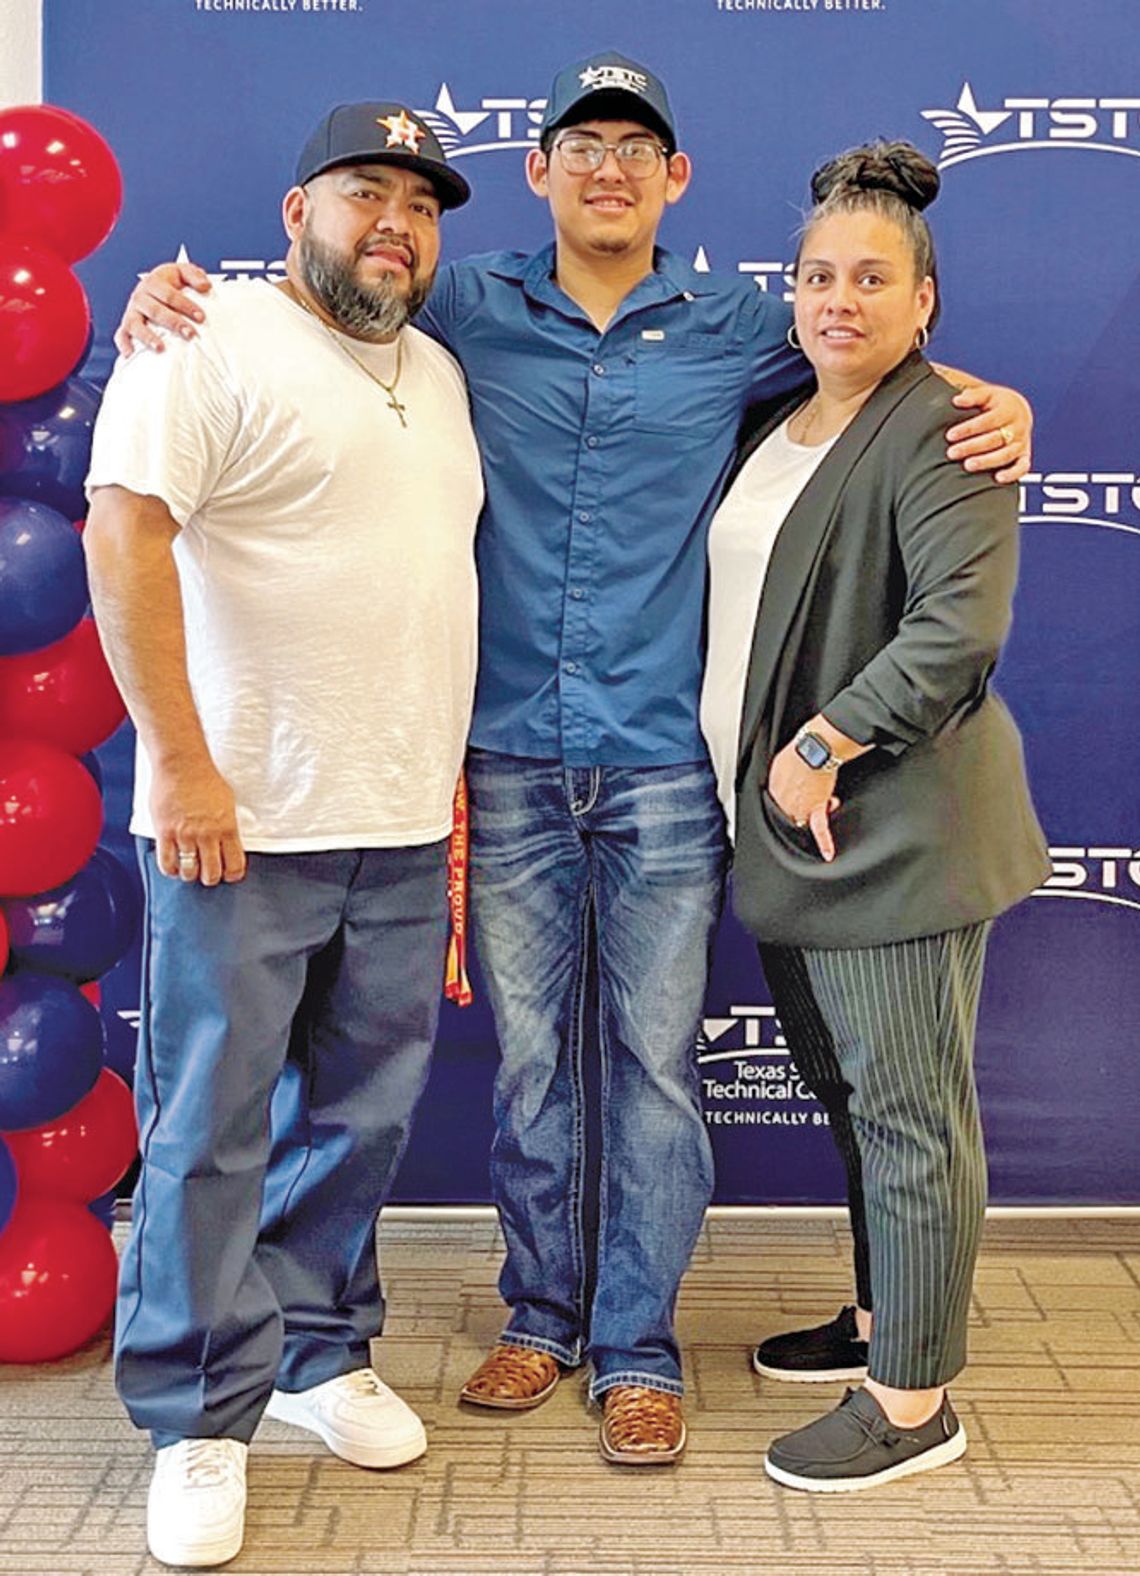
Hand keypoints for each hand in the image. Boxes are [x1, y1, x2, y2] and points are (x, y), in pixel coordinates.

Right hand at [114, 260, 211, 356]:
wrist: (153, 289)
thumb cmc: (171, 283)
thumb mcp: (182, 272)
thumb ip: (194, 275)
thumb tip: (205, 286)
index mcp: (152, 282)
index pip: (169, 295)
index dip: (185, 305)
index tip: (201, 317)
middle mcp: (139, 297)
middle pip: (155, 311)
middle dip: (173, 323)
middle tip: (190, 334)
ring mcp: (131, 312)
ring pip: (135, 324)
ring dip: (147, 337)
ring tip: (160, 348)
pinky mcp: (125, 326)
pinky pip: (121, 336)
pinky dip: (124, 345)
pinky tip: (132, 355)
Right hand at [151, 758, 246, 886]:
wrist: (182, 764)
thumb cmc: (205, 780)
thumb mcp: (227, 803)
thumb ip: (228, 826)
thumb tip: (230, 845)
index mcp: (227, 827)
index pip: (235, 865)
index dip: (232, 875)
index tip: (228, 874)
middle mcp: (207, 834)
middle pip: (212, 874)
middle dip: (210, 878)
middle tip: (207, 873)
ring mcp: (185, 835)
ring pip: (189, 872)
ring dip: (190, 875)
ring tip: (189, 868)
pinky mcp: (165, 832)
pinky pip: (167, 863)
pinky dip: (171, 870)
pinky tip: (174, 865)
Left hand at [767, 742, 840, 862]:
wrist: (814, 747)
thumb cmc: (799, 749)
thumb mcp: (779, 762)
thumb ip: (779, 775)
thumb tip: (782, 779)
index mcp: (772, 789)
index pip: (775, 805)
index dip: (786, 803)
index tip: (793, 800)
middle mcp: (783, 802)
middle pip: (787, 816)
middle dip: (798, 813)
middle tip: (807, 806)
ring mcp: (799, 807)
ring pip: (802, 822)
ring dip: (811, 819)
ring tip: (822, 809)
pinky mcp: (816, 808)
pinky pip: (820, 829)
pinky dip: (825, 842)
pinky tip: (828, 854)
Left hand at [945, 383, 1032, 483]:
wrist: (1018, 412)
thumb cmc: (996, 404)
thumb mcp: (986, 394)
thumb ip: (972, 396)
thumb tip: (956, 400)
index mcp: (1009, 409)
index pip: (988, 420)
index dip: (968, 429)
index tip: (950, 435)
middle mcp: (1018, 426)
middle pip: (995, 439)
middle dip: (972, 447)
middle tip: (952, 453)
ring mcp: (1022, 443)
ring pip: (1006, 454)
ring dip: (986, 461)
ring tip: (967, 465)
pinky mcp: (1024, 457)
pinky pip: (1022, 468)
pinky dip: (1012, 474)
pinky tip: (997, 478)